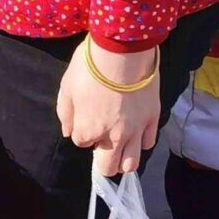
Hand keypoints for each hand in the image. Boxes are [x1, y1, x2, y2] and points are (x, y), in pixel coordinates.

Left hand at [57, 40, 163, 175]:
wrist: (123, 51)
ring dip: (123, 160)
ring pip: (131, 164)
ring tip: (120, 147)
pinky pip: (148, 143)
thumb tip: (68, 132)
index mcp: (88, 129)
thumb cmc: (90, 66)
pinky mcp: (152, 119)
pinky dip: (141, 142)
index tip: (85, 119)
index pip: (82, 143)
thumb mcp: (67, 86)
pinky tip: (136, 132)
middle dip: (102, 160)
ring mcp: (135, 130)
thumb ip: (66, 113)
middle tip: (102, 144)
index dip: (82, 132)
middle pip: (107, 167)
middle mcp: (112, 137)